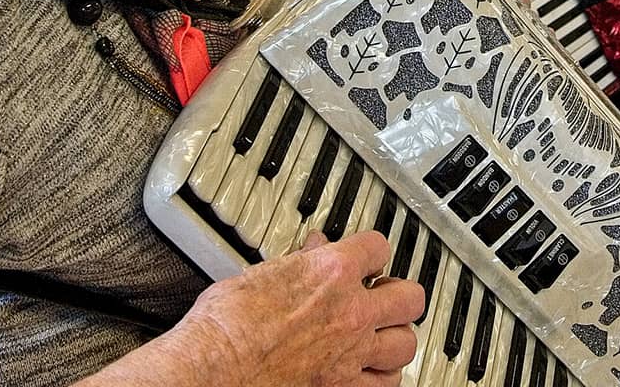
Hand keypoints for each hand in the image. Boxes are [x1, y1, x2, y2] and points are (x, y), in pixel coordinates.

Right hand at [79, 230, 423, 386]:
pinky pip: (385, 384)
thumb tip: (313, 249)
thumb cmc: (223, 325)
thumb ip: (299, 262)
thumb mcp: (260, 274)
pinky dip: (381, 377)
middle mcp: (351, 312)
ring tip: (380, 335)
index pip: (379, 247)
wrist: (210, 368)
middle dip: (397, 296)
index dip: (371, 252)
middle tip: (382, 297)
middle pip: (410, 298)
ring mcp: (351, 354)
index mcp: (331, 272)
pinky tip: (369, 370)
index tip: (366, 260)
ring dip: (395, 338)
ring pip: (406, 344)